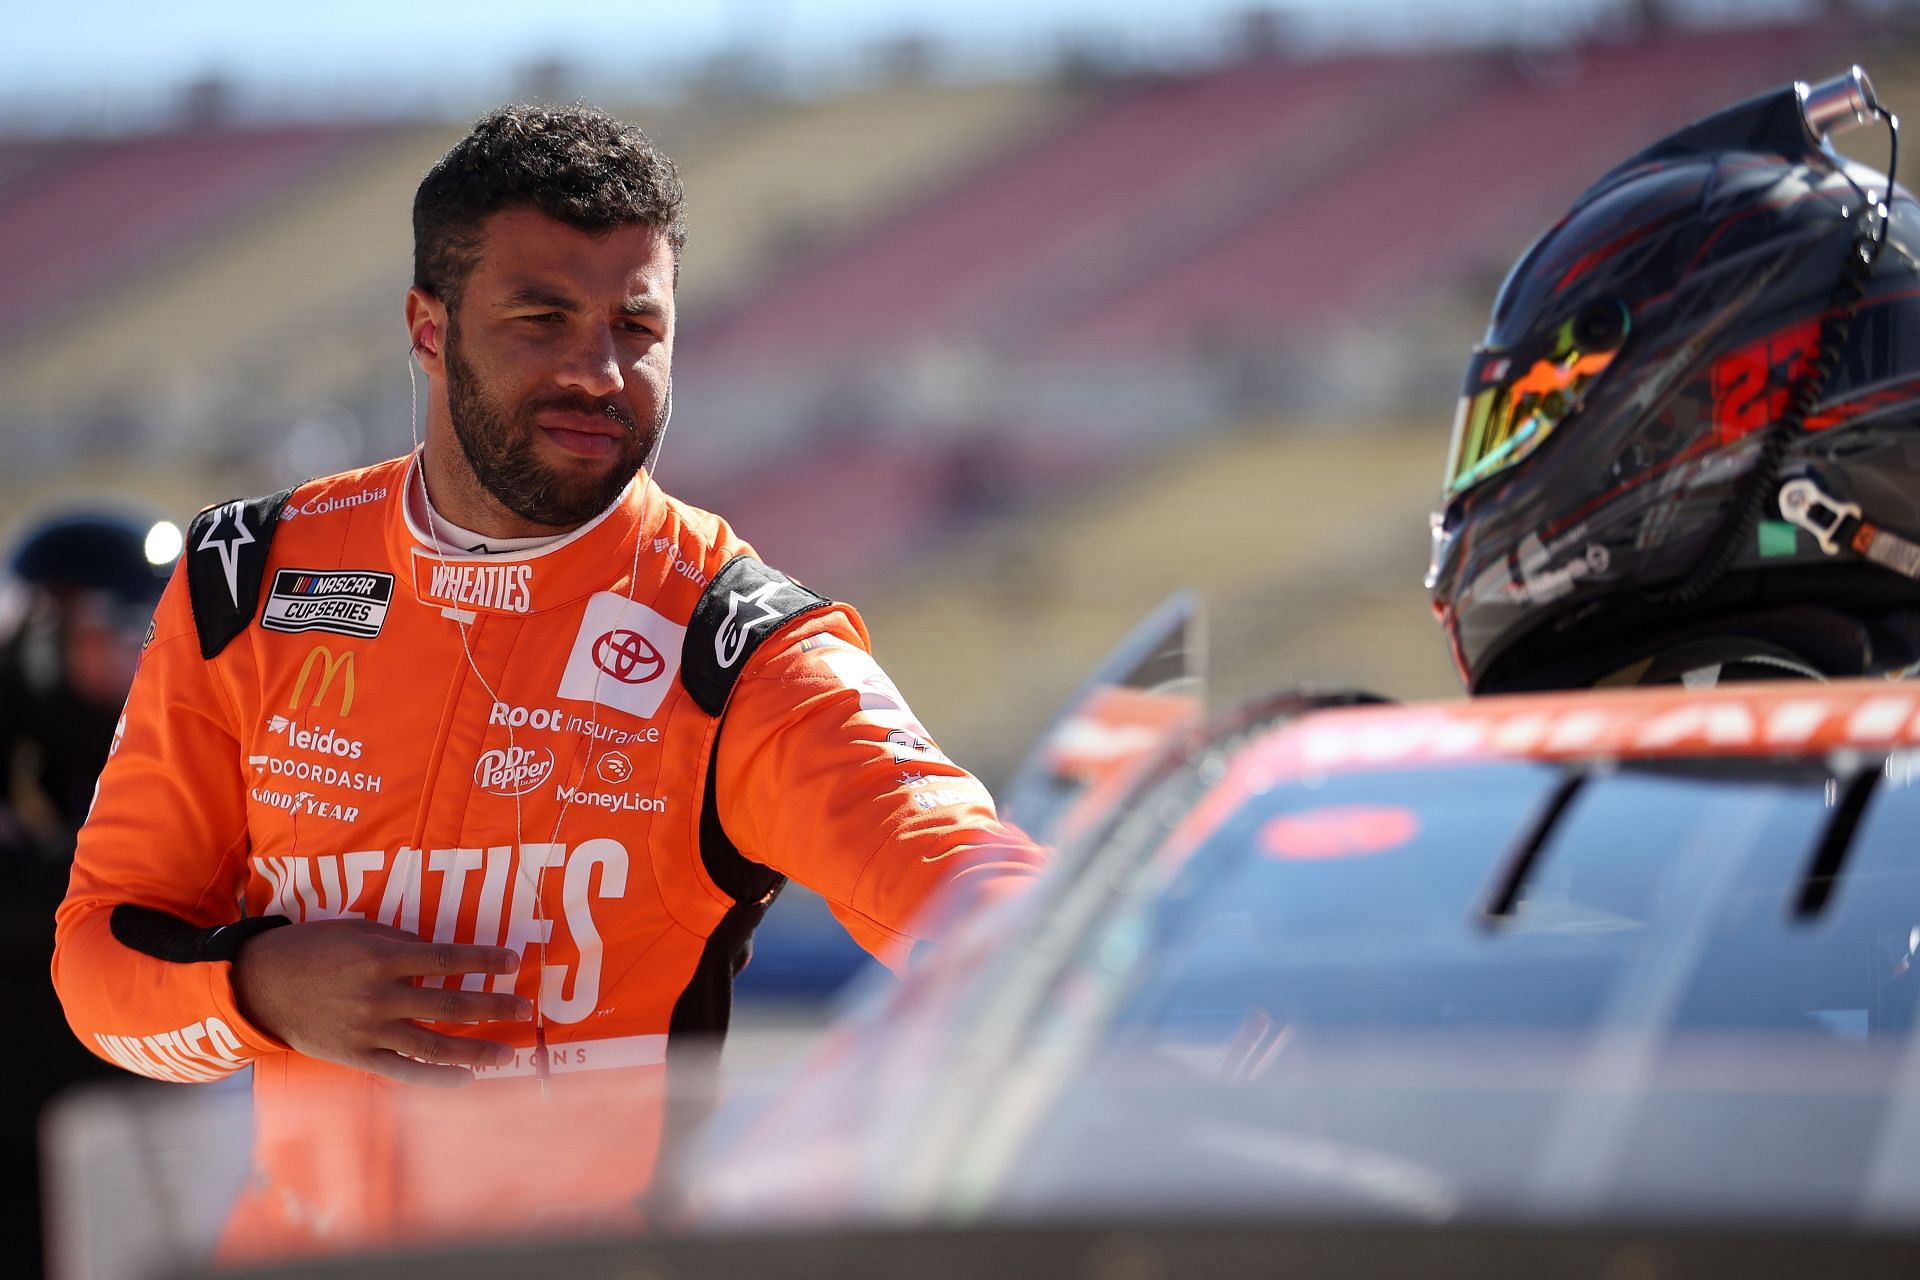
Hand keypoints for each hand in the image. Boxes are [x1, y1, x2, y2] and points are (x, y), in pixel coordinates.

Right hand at [231, 918, 528, 1086]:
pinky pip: (402, 1071)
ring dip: (475, 1050)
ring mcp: (369, 1030)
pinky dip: (435, 1078)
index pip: (446, 958)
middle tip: (524, 1009)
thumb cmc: (313, 948)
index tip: (512, 961)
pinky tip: (464, 1080)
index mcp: (382, 957)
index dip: (483, 960)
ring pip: (434, 1044)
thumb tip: (441, 954)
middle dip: (493, 1006)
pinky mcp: (356, 1055)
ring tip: (506, 1054)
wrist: (260, 985)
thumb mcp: (357, 929)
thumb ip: (400, 942)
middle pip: (450, 1004)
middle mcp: (380, 995)